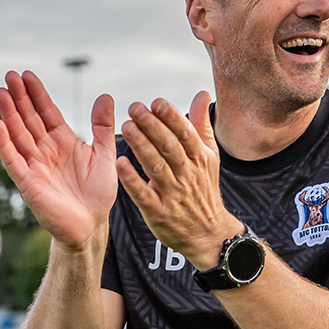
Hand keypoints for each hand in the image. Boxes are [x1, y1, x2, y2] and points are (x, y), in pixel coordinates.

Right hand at [0, 70, 117, 249]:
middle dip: (19, 98)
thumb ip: (102, 127)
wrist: (91, 225)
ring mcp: (35, 165)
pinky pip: (13, 160)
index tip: (26, 74)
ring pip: (18, 135)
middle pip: (29, 119)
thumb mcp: (104, 155)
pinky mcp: (28, 183)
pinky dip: (4, 143)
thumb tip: (104, 95)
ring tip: (0, 92)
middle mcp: (45, 150)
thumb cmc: (97, 192)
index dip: (37, 94)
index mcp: (63, 141)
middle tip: (9, 75)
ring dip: (9, 114)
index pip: (47, 112)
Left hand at [116, 91, 242, 269]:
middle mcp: (187, 174)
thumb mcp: (209, 157)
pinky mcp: (159, 213)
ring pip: (157, 167)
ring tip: (127, 127)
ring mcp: (173, 194)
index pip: (186, 133)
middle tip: (135, 108)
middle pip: (170, 147)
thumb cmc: (203, 188)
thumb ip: (201, 125)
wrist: (209, 233)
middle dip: (152, 126)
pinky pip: (144, 195)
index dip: (171, 117)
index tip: (156, 102)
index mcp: (199, 158)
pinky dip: (132, 179)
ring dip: (141, 146)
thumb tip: (202, 94)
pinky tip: (119, 163)